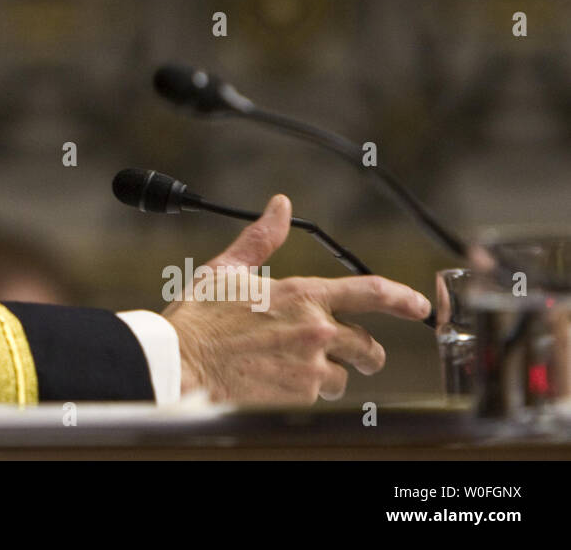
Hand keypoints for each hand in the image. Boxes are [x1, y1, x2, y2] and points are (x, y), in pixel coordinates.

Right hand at [162, 194, 431, 403]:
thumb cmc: (200, 318)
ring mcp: (311, 366)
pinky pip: (321, 395)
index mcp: (302, 295)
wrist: (181, 364)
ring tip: (296, 367)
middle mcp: (316, 331)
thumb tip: (280, 207)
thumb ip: (263, 239)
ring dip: (330, 374)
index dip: (404, 299)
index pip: (371, 293)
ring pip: (345, 376)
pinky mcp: (301, 395)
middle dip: (363, 353)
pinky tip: (279, 381)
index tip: (420, 306)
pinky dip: (307, 391)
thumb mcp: (228, 270)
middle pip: (369, 348)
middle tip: (349, 355)